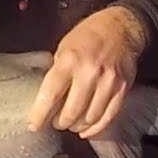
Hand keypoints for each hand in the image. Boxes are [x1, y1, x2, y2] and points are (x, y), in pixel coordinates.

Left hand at [27, 6, 147, 138]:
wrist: (120, 28)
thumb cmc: (86, 37)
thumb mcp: (63, 48)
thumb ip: (56, 73)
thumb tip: (46, 101)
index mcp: (69, 61)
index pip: (51, 94)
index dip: (40, 114)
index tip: (34, 126)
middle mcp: (89, 72)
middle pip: (71, 111)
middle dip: (60, 123)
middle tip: (56, 123)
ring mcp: (108, 82)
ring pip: (90, 118)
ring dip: (77, 126)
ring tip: (71, 124)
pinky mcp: (123, 88)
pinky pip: (109, 116)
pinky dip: (96, 128)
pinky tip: (87, 129)